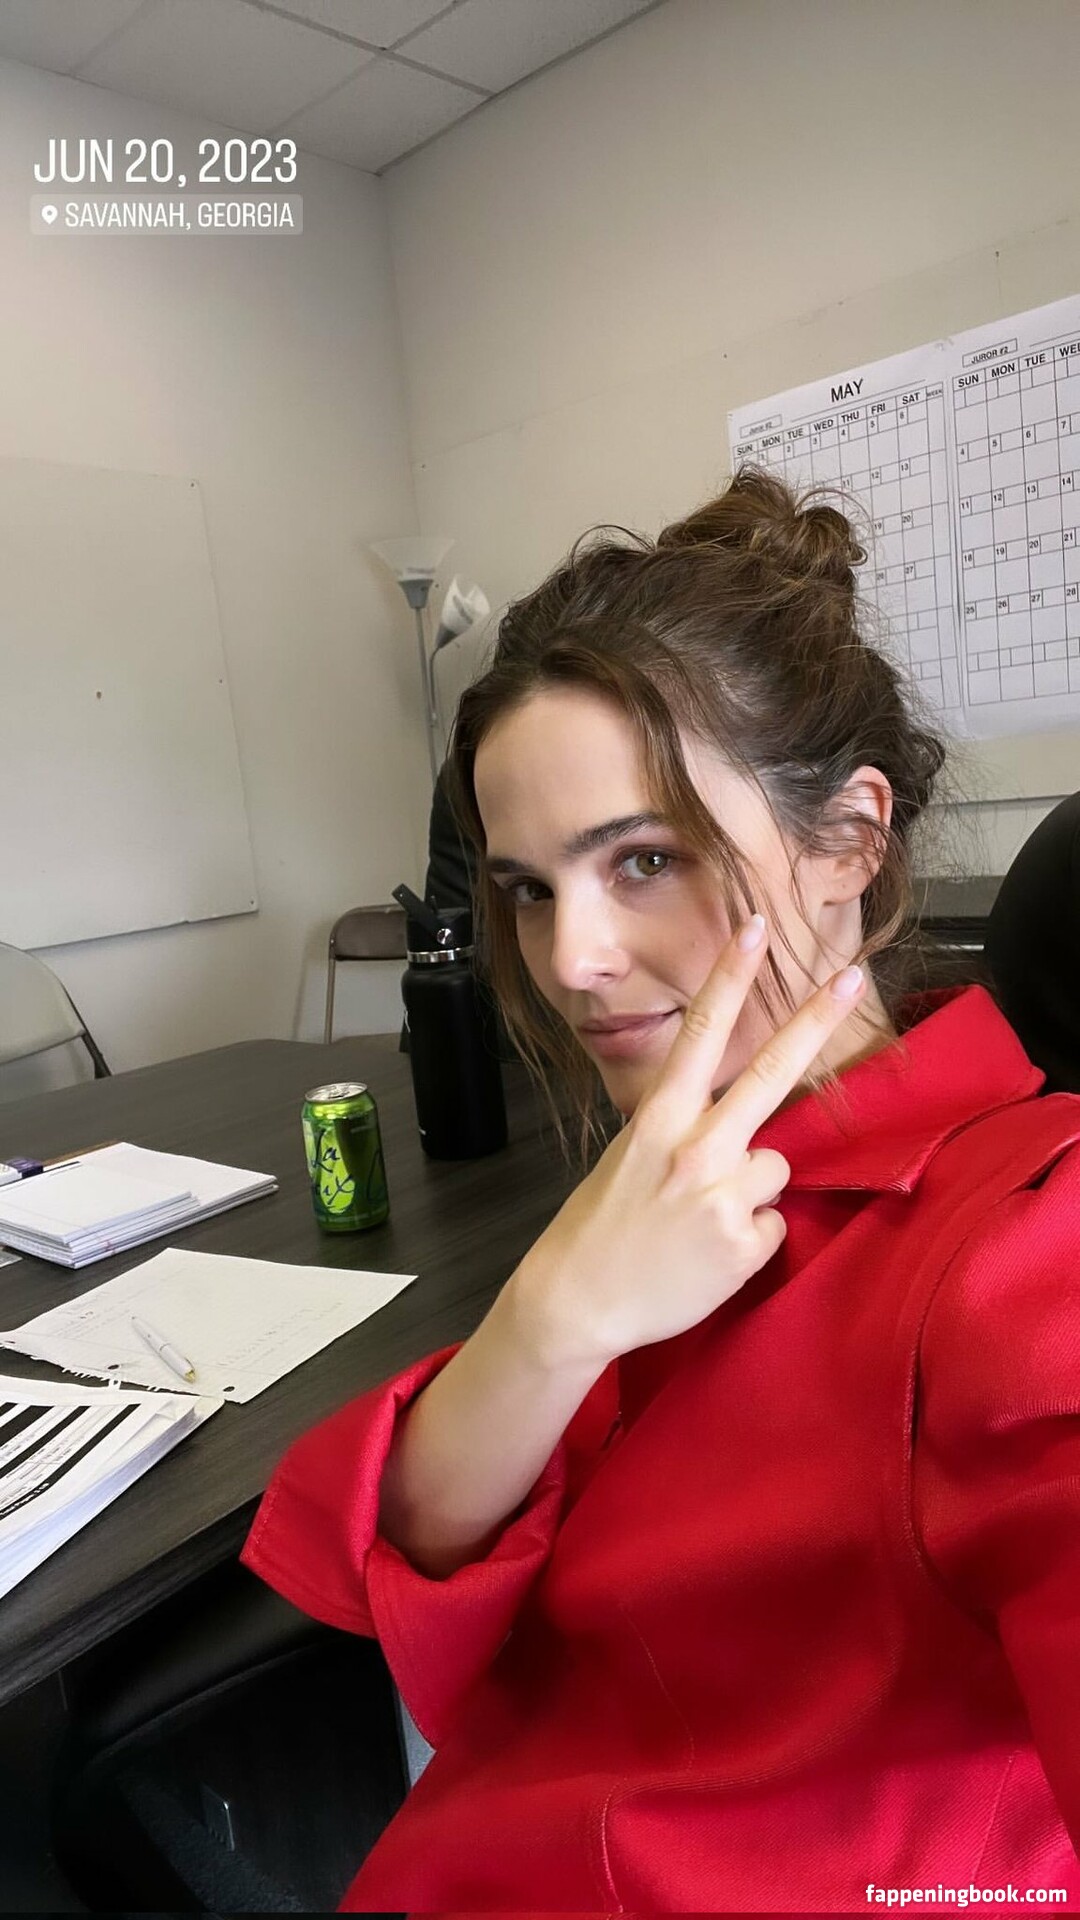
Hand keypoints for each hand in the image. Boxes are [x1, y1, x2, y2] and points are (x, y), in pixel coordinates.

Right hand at [510, 920, 865, 1370]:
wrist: (578, 1301)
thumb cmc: (601, 1226)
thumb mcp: (629, 1157)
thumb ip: (683, 1131)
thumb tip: (739, 1130)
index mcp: (659, 1119)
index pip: (699, 1032)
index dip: (730, 977)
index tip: (756, 928)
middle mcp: (695, 1148)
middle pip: (768, 1073)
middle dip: (814, 1020)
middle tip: (853, 976)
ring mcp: (723, 1195)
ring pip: (775, 1167)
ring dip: (751, 1189)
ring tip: (701, 1219)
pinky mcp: (743, 1243)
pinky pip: (771, 1225)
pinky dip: (749, 1239)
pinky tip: (708, 1253)